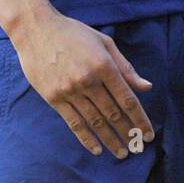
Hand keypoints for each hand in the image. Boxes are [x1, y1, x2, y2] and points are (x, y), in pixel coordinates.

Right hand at [11, 8, 154, 156]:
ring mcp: (70, 91)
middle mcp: (88, 80)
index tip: (148, 134)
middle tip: (137, 148)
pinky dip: (87, 138)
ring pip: (95, 122)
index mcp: (104, 65)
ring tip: (121, 152)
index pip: (127, 99)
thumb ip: (125, 67)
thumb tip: (147, 87)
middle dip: (128, 133)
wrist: (36, 30)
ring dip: (110, 140)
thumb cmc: (74, 33)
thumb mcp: (104, 43)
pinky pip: (74, 123)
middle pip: (113, 114)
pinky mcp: (54, 98)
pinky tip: (97, 149)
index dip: (140, 119)